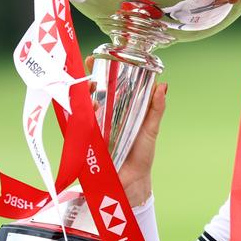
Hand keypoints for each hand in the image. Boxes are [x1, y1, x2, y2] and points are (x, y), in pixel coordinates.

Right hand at [85, 56, 167, 206]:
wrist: (133, 182)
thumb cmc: (141, 155)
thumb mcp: (150, 129)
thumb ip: (156, 108)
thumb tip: (163, 85)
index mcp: (116, 110)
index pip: (105, 86)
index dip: (100, 71)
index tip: (97, 58)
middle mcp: (100, 117)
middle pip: (88, 93)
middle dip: (86, 79)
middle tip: (92, 71)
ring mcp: (90, 129)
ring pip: (80, 106)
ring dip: (82, 95)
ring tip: (90, 89)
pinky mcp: (83, 143)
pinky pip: (76, 127)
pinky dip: (79, 117)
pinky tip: (86, 109)